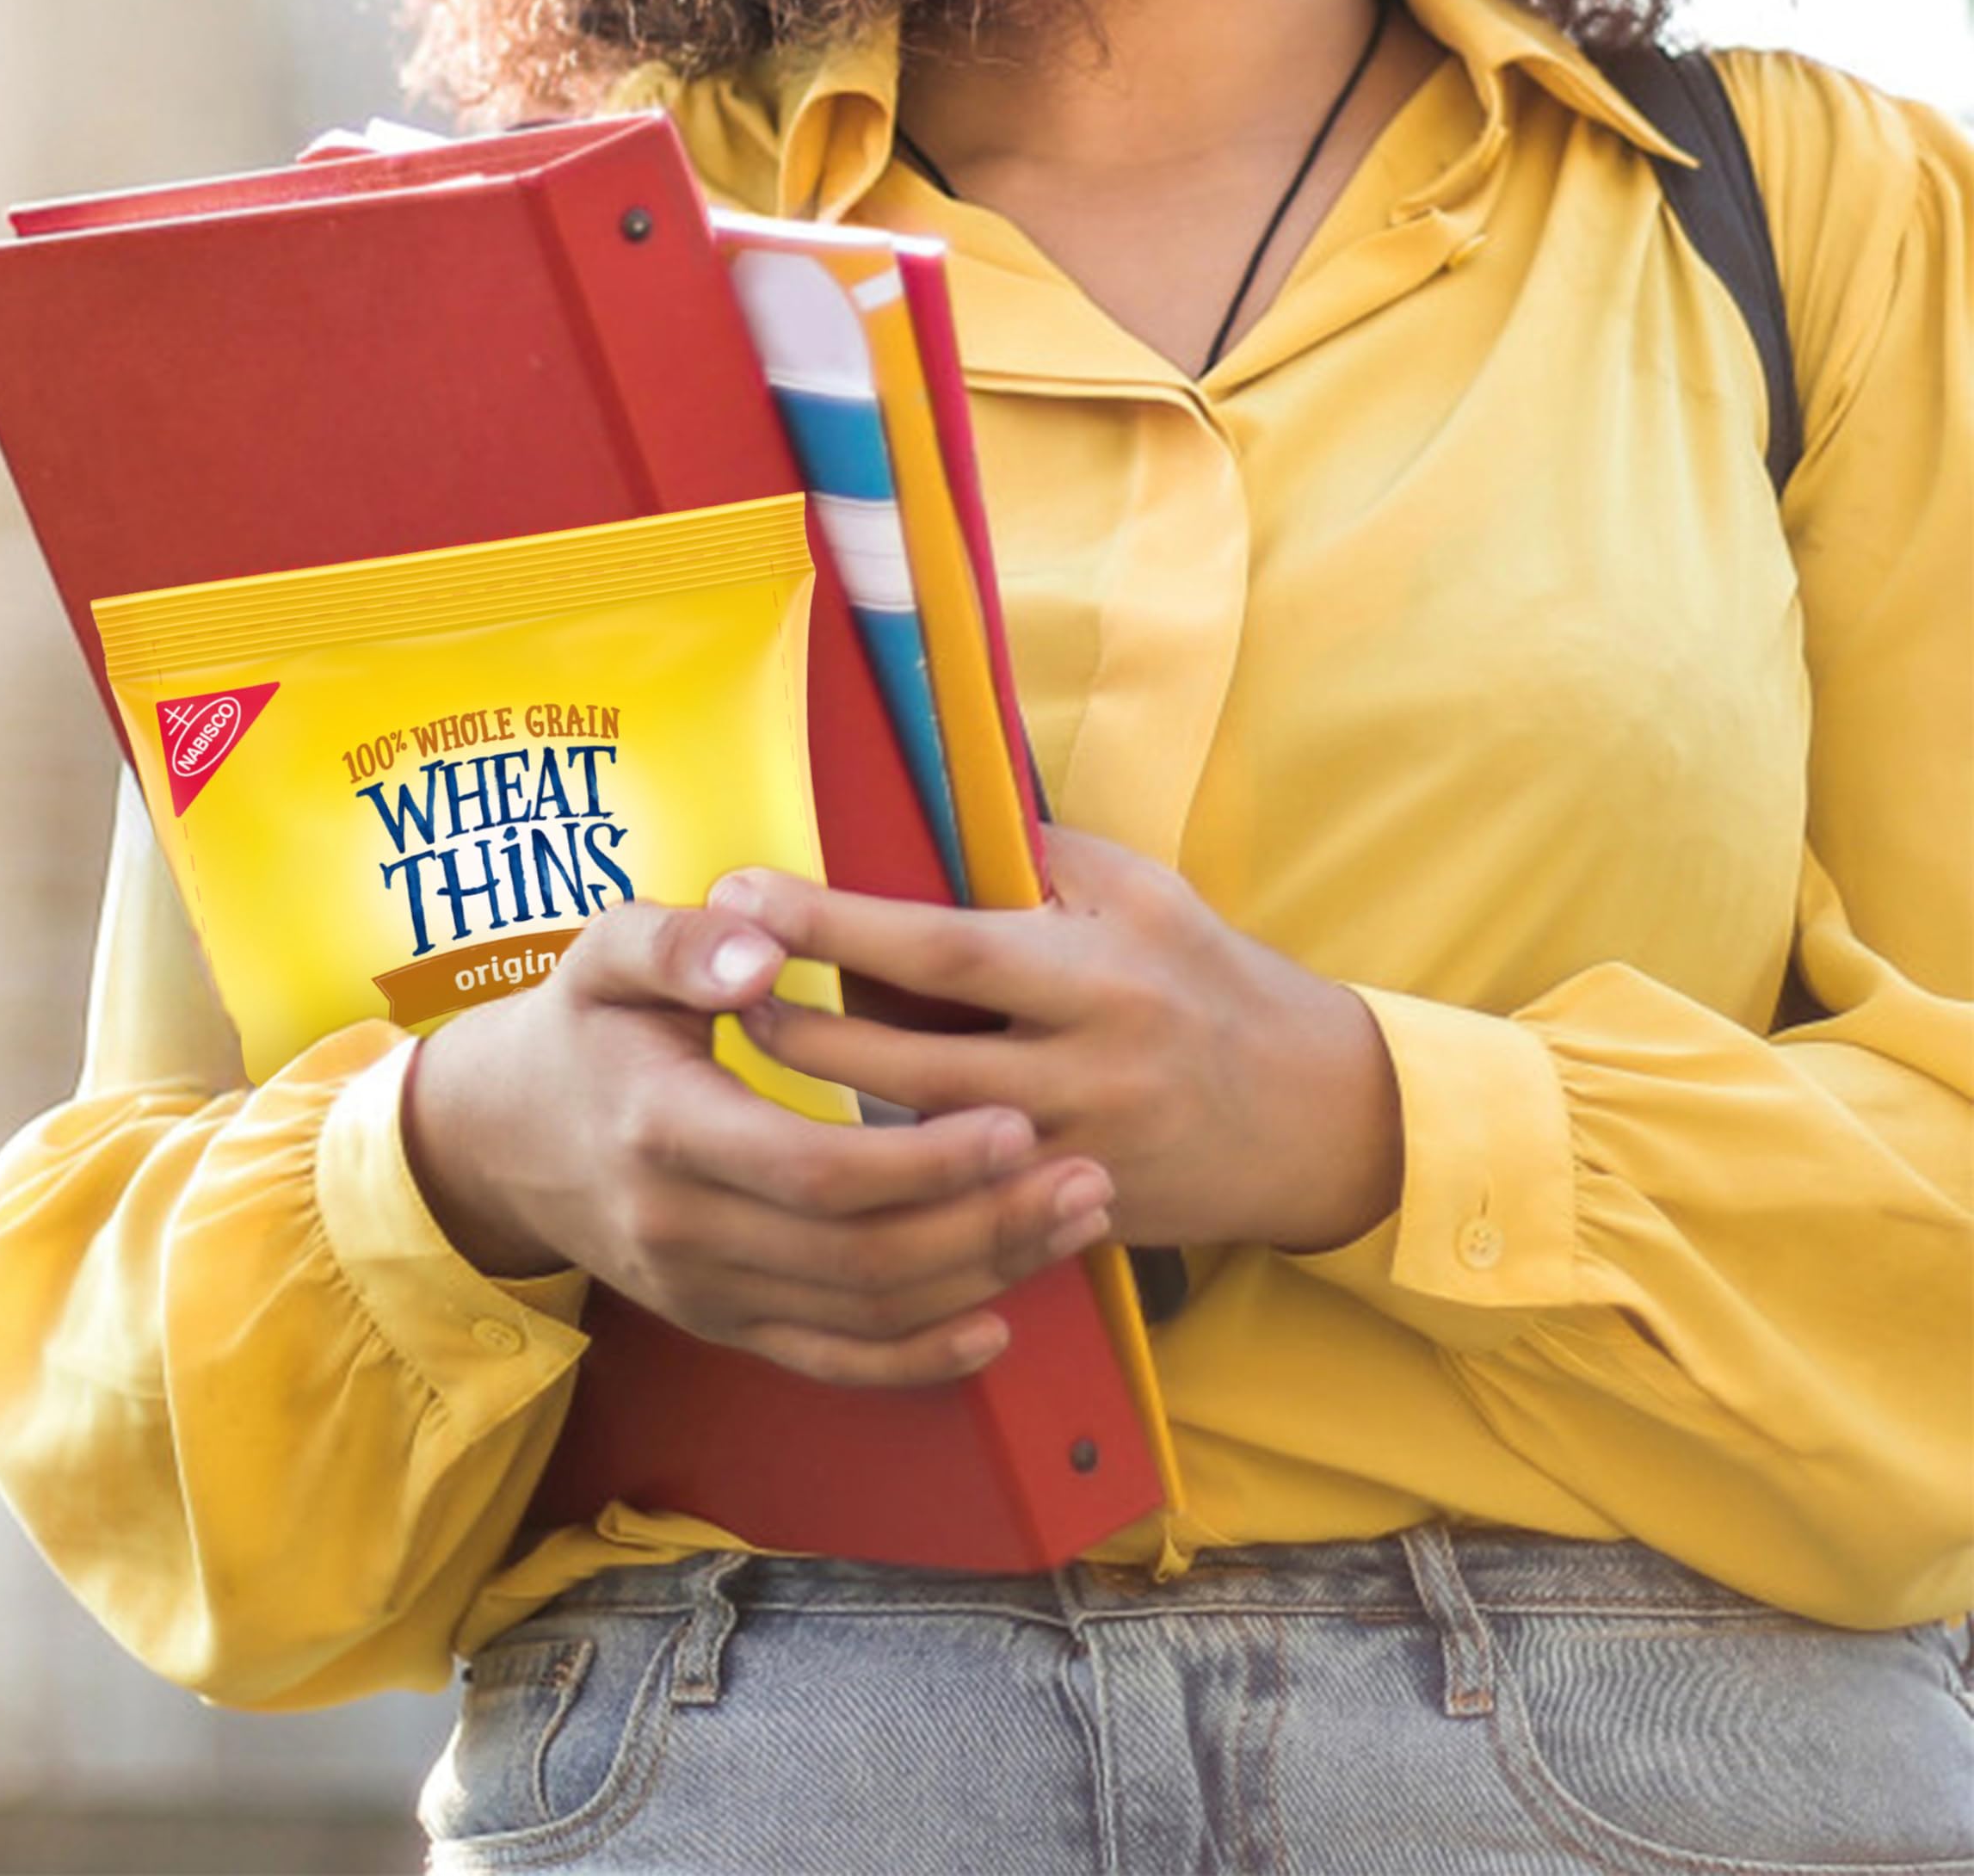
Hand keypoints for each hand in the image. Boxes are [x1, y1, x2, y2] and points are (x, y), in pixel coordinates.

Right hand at [401, 900, 1122, 1385]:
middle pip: (858, 1256)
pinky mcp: (722, 1324)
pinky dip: (919, 1359)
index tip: (1015, 1123)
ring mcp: (703, 1292)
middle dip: (985, 1225)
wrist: (504, 1140)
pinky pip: (831, 1363)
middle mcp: (682, 1231)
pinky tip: (997, 1323)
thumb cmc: (581, 1028)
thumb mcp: (603, 954)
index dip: (923, 1162)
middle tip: (1088, 1178)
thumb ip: (680, 941)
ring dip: (980, 1278)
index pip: (814, 1170)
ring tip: (1075, 1224)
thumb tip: (760, 949)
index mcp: (663, 1130)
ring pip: (862, 1314)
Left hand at [714, 824, 1404, 1254]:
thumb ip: (1036, 858)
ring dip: (824, 1102)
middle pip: (907, 1062)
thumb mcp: (1143, 892)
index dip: (835, 923)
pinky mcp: (1069, 1217)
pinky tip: (824, 1137)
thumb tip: (923, 821)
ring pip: (917, 1145)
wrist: (1315, 1118)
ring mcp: (1074, 1158)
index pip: (943, 948)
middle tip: (721, 985)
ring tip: (754, 1050)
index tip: (747, 892)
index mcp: (1098, 974)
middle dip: (800, 1026)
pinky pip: (955, 1201)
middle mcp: (1085, 1072)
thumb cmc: (1213, 981)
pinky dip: (886, 1168)